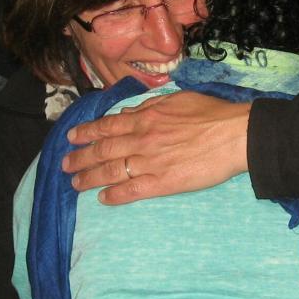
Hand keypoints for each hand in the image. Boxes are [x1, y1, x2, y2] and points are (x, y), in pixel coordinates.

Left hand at [62, 91, 250, 204]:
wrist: (234, 135)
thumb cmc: (211, 114)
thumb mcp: (177, 100)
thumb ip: (149, 107)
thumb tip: (126, 114)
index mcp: (146, 118)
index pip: (108, 126)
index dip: (87, 132)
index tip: (71, 137)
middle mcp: (143, 139)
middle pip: (104, 149)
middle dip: (81, 157)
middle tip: (64, 164)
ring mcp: (151, 162)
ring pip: (112, 170)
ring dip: (90, 177)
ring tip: (75, 183)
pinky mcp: (163, 183)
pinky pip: (132, 190)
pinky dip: (115, 195)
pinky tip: (103, 198)